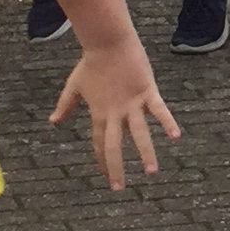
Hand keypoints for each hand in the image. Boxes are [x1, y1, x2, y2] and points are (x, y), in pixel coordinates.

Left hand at [48, 35, 181, 191]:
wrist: (108, 41)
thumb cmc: (91, 63)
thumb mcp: (74, 86)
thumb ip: (65, 106)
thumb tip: (53, 122)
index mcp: (99, 113)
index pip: (99, 144)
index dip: (103, 163)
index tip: (108, 180)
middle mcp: (115, 113)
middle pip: (114, 145)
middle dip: (116, 168)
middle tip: (119, 189)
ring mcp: (132, 103)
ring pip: (139, 133)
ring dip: (145, 153)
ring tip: (152, 172)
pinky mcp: (147, 91)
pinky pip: (159, 110)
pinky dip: (167, 122)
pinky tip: (176, 137)